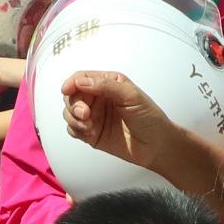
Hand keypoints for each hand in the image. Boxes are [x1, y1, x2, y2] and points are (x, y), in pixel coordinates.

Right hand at [59, 69, 193, 178]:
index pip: (81, 78)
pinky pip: (73, 129)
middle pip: (72, 95)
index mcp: (108, 83)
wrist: (157, 145)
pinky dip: (76, 130)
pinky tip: (90, 133)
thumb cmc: (149, 117)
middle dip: (73, 104)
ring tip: (88, 126)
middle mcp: (98, 98)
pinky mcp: (91, 133)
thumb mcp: (131, 96)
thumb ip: (105, 86)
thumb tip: (80, 81)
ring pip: (69, 112)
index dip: (71, 83)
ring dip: (73, 119)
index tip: (67, 90)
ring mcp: (94, 116)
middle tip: (85, 114)